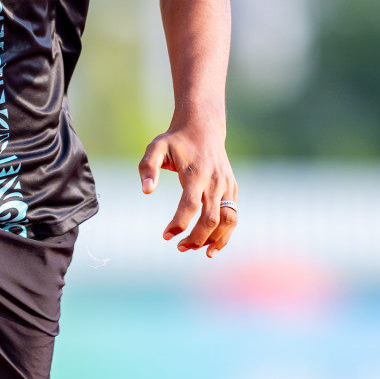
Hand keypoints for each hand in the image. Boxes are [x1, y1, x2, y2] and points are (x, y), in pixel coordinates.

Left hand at [139, 119, 237, 257]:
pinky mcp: (233, 189)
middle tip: (179, 248)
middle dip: (196, 238)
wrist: (203, 128)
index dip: (178, 223)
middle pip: (211, 218)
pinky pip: (233, 216)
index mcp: (197, 172)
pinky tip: (212, 246)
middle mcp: (216, 181)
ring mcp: (227, 186)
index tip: (166, 236)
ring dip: (214, 240)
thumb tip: (146, 191)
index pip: (190, 205)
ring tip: (196, 250)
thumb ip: (148, 167)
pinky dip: (226, 234)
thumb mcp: (156, 147)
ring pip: (228, 221)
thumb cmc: (175, 140)